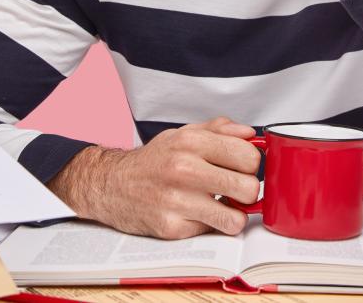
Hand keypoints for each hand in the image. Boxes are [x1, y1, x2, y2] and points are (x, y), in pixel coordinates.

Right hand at [47, 117, 260, 239]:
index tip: (243, 168)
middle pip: (248, 188)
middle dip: (247, 191)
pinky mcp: (170, 227)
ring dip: (233, 215)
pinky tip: (196, 213)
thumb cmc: (152, 161)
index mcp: (191, 141)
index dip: (251, 165)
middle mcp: (183, 169)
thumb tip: (251, 135)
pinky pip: (211, 232)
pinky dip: (208, 225)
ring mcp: (176, 201)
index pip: (249, 156)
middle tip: (235, 190)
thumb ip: (219, 130)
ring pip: (235, 219)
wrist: (110, 184)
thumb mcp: (183, 134)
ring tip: (222, 206)